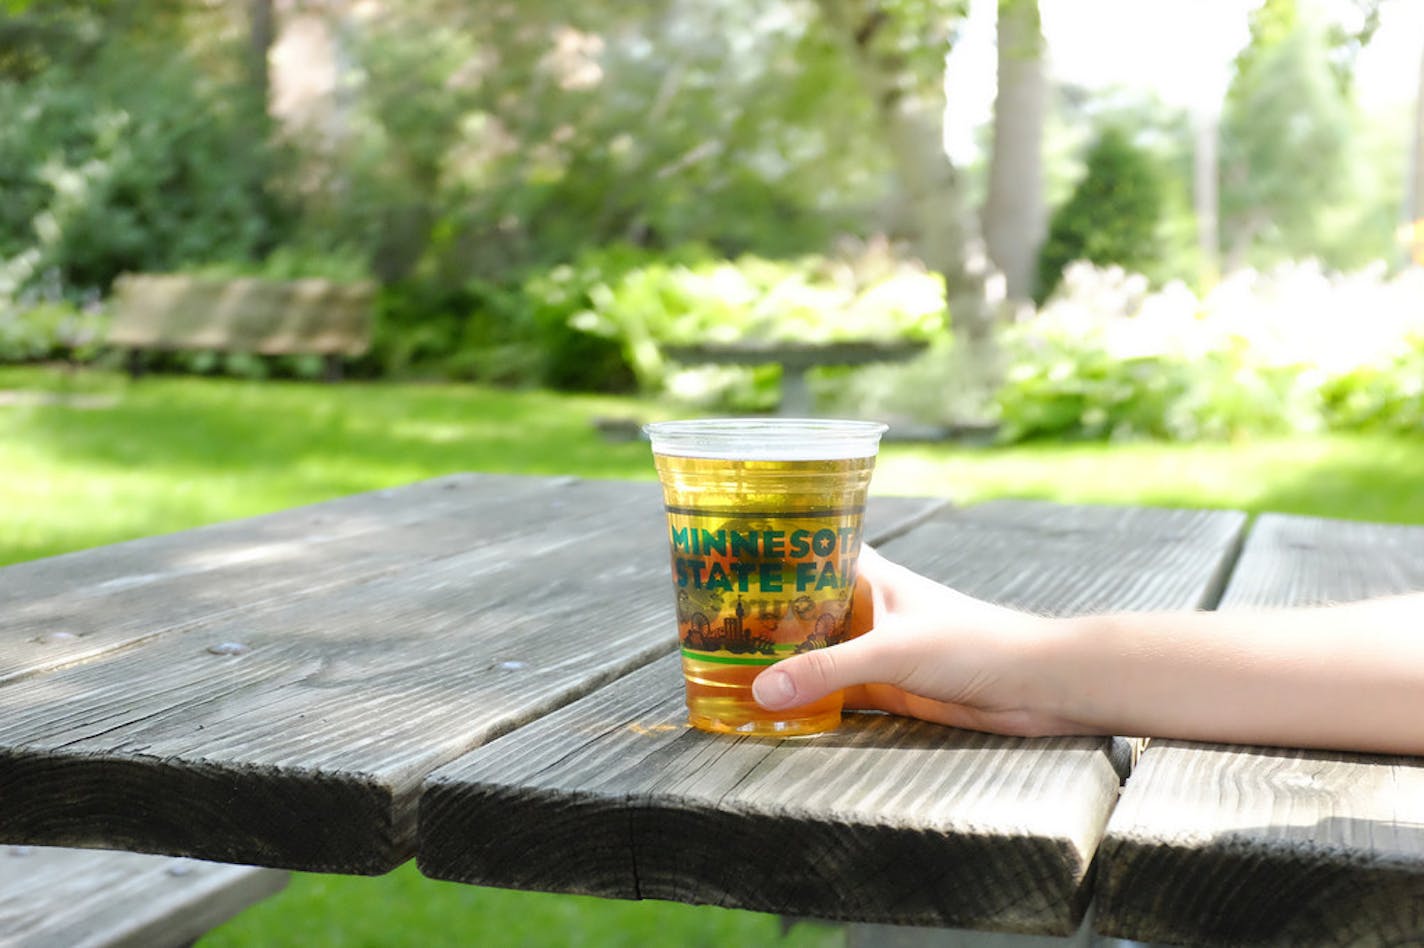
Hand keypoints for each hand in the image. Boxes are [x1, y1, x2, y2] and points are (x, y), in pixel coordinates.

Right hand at [752, 546, 1094, 736]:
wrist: (1034, 685)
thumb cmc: (974, 643)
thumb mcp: (892, 652)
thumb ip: (827, 670)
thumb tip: (762, 690)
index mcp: (868, 576)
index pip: (808, 550)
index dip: (770, 551)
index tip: (721, 556)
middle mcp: (865, 607)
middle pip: (801, 605)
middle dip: (762, 615)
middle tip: (705, 625)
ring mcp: (874, 648)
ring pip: (813, 650)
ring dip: (781, 660)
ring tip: (724, 667)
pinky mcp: (885, 688)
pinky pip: (832, 692)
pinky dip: (805, 700)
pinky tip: (772, 709)